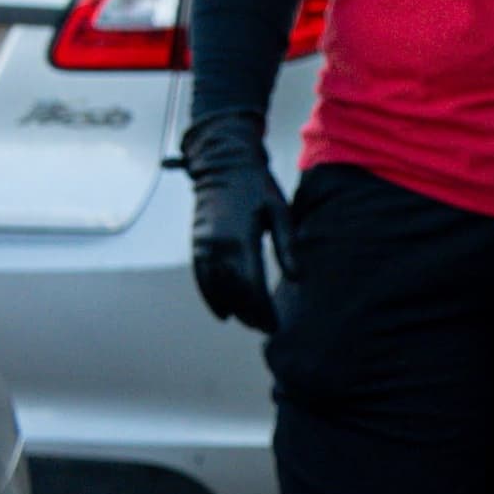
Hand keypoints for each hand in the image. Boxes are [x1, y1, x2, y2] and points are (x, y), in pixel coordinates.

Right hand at [182, 112, 287, 334]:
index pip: (250, 286)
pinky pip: (202, 278)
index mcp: (241, 239)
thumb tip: (296, 278)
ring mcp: (203, 246)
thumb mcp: (280, 213)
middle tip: (267, 328)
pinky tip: (224, 311)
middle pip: (233, 292)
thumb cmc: (258, 187)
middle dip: (249, 314)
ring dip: (232, 308)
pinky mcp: (197, 244)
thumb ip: (287, 247)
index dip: (261, 310)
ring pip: (215, 289)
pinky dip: (212, 297)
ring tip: (251, 321)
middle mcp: (217, 247)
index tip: (274, 324)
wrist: (224, 165)